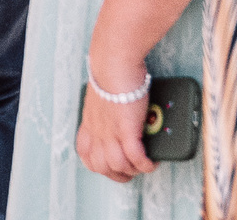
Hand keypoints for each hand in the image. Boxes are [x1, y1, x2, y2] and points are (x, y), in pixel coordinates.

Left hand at [74, 59, 155, 182]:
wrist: (113, 62)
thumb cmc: (110, 70)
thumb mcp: (103, 93)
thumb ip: (108, 106)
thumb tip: (121, 108)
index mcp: (90, 121)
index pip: (85, 152)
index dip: (97, 164)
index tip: (110, 165)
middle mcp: (97, 129)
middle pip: (100, 165)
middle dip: (116, 174)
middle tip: (131, 172)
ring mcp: (110, 131)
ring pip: (117, 165)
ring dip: (132, 170)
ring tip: (144, 165)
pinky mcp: (126, 129)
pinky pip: (135, 158)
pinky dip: (144, 164)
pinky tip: (151, 162)